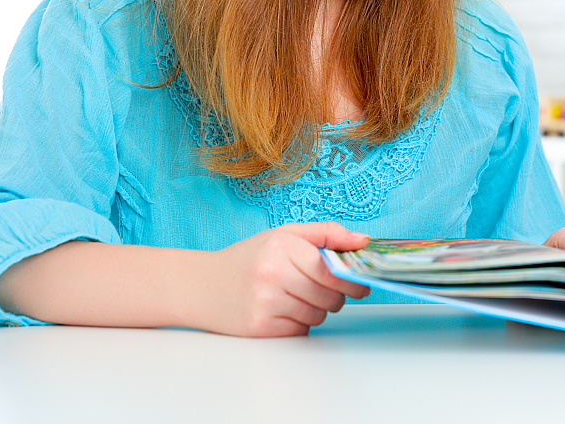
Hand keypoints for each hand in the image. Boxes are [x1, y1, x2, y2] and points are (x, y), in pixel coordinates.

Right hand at [201, 222, 371, 336]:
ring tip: (299, 297)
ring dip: (318, 310)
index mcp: (281, 247)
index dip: (350, 279)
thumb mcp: (284, 235)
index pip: (329, 270)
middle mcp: (271, 274)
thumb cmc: (249, 258)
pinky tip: (284, 310)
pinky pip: (300, 330)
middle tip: (328, 290)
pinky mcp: (260, 328)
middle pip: (328, 296)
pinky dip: (300, 323)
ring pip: (317, 315)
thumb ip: (326, 234)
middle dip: (336, 296)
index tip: (361, 283)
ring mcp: (264, 303)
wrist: (201, 286)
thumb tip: (363, 241)